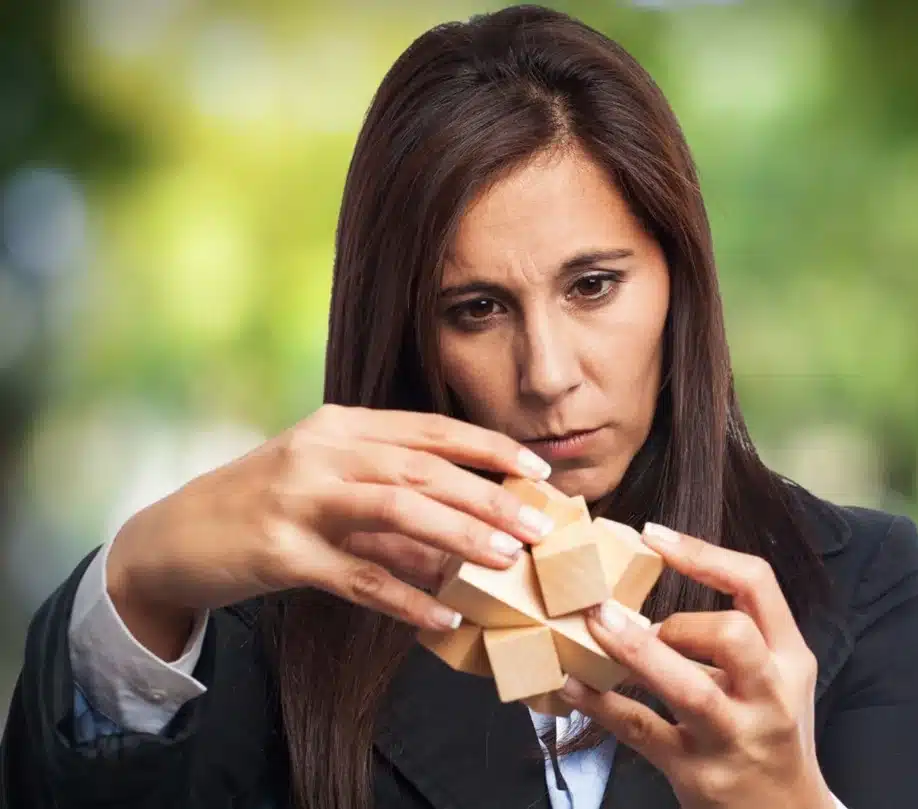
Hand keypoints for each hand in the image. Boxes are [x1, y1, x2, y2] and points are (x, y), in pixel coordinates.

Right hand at [106, 404, 555, 653]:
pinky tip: (443, 617)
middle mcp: (323, 453)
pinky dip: (405, 597)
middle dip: (489, 495)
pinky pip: (358, 576)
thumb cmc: (264, 506)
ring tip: (506, 562)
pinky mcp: (281, 552)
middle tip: (539, 525)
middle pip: (423, 468)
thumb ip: (389, 494)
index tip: (538, 468)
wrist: (172, 537)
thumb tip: (467, 526)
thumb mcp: (327, 481)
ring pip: (396, 510)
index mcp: (342, 426)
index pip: (430, 428)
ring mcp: (299, 500)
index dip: (490, 447)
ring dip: (458, 536)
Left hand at [556, 524, 833, 808]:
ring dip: (636, 653)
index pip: (757, 584)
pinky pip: (642, 731)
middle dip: (682, 621)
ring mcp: (732, 736)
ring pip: (688, 688)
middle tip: (646, 623)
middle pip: (733, 635)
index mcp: (789, 657)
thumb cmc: (769, 731)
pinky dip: (601, 704)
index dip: (702, 553)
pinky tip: (571, 683)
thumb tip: (650, 585)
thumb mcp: (773, 676)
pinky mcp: (695, 772)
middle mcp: (768, 695)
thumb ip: (731, 635)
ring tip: (595, 626)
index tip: (652, 535)